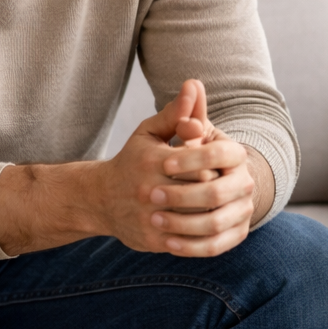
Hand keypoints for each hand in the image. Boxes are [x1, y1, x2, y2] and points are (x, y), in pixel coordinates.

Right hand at [0, 79, 268, 257]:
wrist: (101, 200)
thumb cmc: (134, 160)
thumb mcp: (151, 133)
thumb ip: (176, 113)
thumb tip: (194, 85)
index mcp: (153, 160)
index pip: (203, 161)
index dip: (217, 163)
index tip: (218, 163)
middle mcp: (149, 190)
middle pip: (204, 191)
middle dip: (219, 188)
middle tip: (226, 186)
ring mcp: (151, 218)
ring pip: (200, 220)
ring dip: (217, 212)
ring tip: (223, 205)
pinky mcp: (153, 240)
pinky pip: (190, 242)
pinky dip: (207, 236)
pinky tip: (213, 225)